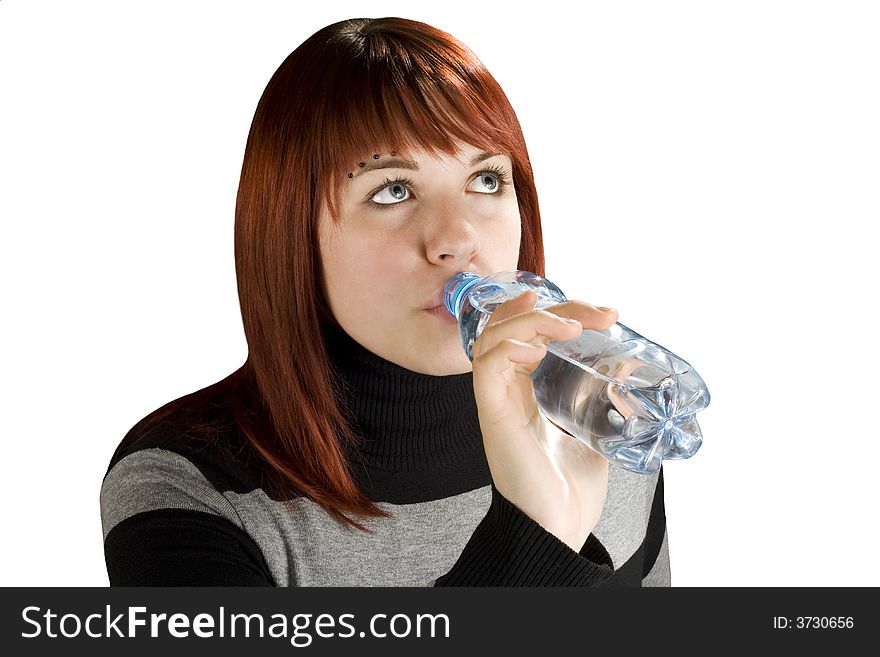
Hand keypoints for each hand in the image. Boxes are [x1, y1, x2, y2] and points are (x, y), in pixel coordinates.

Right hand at [471, 289, 618, 550]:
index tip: (602, 313)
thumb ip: (606, 400)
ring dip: (530, 321)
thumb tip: (628, 368)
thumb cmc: (569, 489)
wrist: (558, 529)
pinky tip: (538, 347)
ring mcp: (497, 401)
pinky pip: (486, 368)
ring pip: (492, 339)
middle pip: (511, 327)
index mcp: (526, 391)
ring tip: (568, 324)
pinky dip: (509, 348)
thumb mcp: (596, 431)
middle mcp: (507, 391)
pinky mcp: (493, 416)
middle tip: (594, 313)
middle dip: (552, 308)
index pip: (529, 334)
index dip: (561, 313)